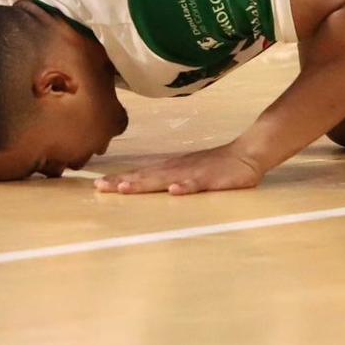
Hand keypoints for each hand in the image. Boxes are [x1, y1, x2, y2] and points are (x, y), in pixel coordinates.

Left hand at [95, 144, 264, 195]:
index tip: (97, 186)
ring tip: (125, 188)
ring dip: (145, 183)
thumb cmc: (216, 166)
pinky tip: (175, 191)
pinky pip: (197, 183)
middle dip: (122, 182)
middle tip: (100, 188)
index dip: (119, 180)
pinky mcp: (212, 179)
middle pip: (146, 177)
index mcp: (171, 169)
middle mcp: (177, 169)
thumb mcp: (189, 173)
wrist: (247, 153)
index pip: (141, 175)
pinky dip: (185, 186)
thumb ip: (171, 179)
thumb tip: (148, 186)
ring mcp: (194, 173)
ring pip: (165, 179)